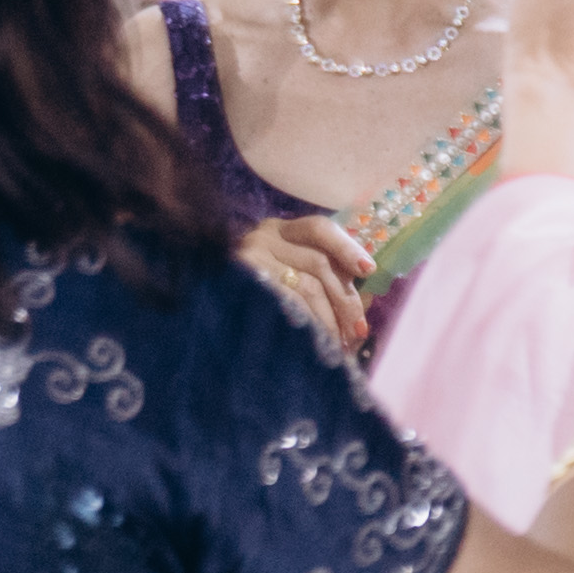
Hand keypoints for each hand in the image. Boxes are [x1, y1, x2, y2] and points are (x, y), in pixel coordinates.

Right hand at [234, 211, 375, 354]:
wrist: (205, 305)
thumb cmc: (254, 293)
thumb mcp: (286, 271)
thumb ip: (320, 278)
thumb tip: (359, 306)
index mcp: (280, 230)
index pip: (320, 228)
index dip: (347, 248)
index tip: (368, 271)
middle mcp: (265, 236)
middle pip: (319, 262)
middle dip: (345, 299)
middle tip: (359, 330)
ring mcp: (252, 258)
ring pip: (308, 285)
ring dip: (330, 318)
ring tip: (340, 344)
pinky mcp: (245, 282)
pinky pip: (289, 303)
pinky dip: (309, 323)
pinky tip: (316, 341)